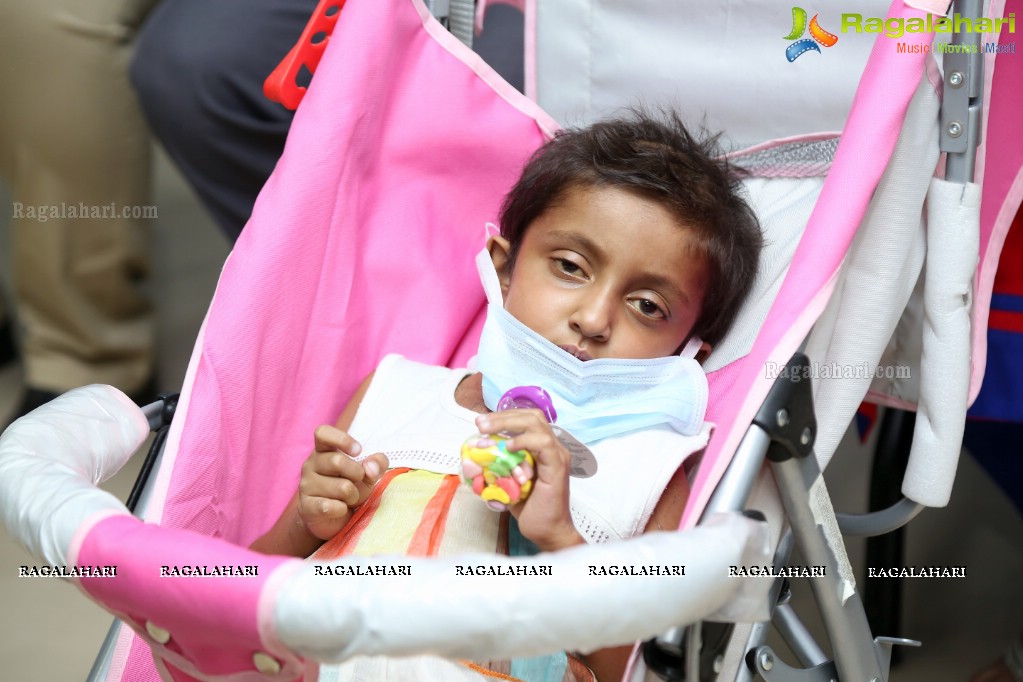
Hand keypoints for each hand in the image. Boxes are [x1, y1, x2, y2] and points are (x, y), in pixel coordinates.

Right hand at [298, 425, 388, 540]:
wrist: (333, 520)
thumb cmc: (350, 489)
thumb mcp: (368, 474)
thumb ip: (376, 464)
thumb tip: (371, 467)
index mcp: (323, 451)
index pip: (322, 433)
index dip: (341, 439)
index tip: (358, 450)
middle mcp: (310, 465)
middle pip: (337, 461)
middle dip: (357, 474)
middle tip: (358, 482)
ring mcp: (306, 486)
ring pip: (341, 487)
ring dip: (353, 496)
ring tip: (348, 499)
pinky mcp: (306, 507)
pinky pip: (331, 506)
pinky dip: (343, 509)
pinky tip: (340, 509)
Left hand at [475, 409, 583, 551]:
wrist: (548, 532)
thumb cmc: (530, 509)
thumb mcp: (507, 484)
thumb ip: (496, 470)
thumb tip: (472, 461)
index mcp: (543, 448)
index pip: (526, 419)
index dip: (504, 417)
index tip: (482, 423)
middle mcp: (553, 447)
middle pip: (531, 416)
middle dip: (503, 416)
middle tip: (480, 424)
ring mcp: (557, 455)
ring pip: (536, 424)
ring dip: (508, 424)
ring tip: (487, 432)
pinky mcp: (557, 467)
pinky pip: (543, 444)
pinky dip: (523, 441)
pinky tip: (507, 447)